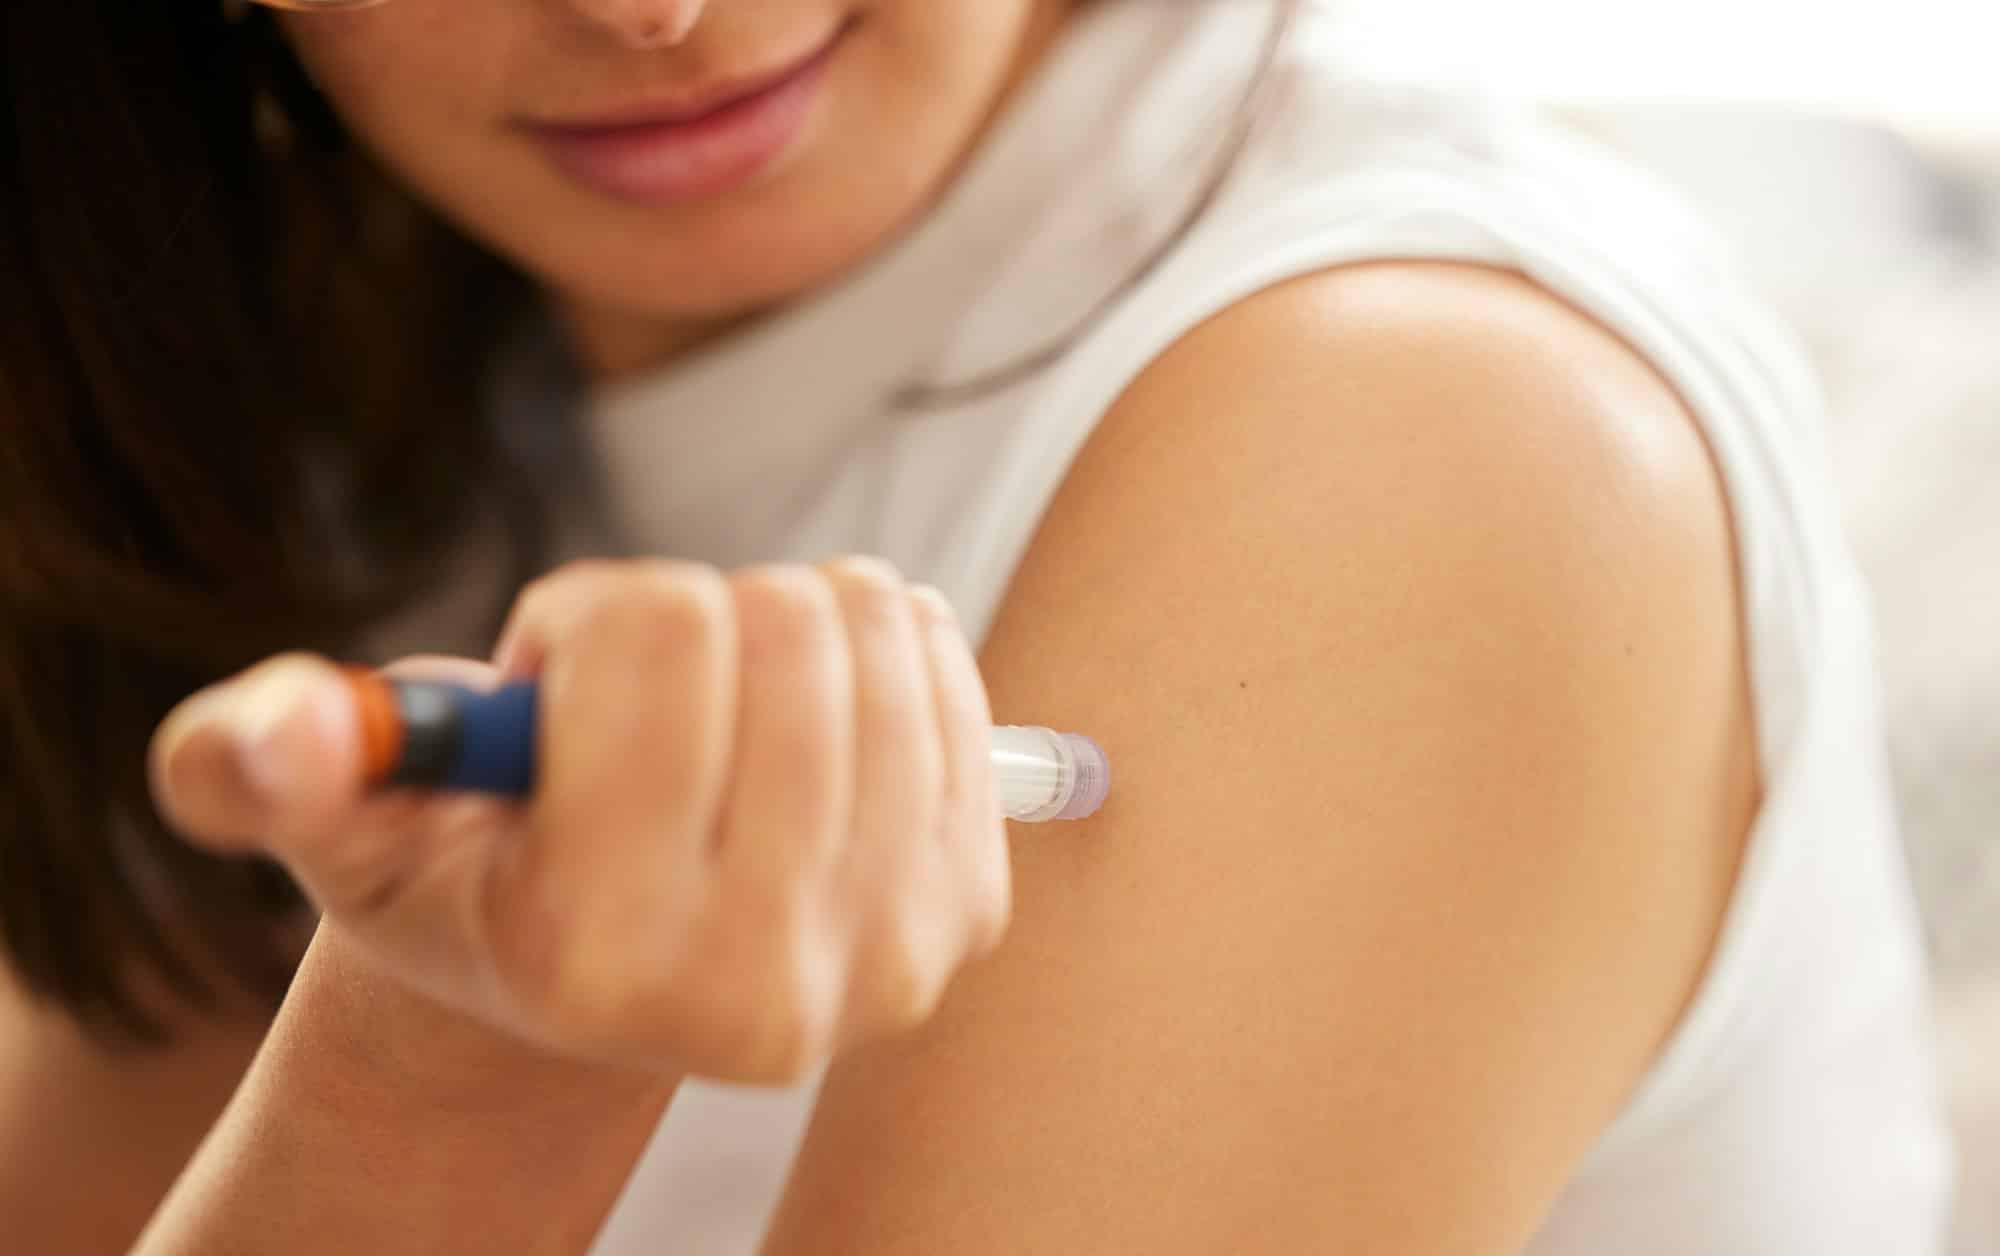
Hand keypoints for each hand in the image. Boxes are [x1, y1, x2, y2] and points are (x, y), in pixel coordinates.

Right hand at [148, 557, 1011, 1082]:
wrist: (618, 977)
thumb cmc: (477, 876)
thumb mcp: (344, 827)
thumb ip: (263, 772)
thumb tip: (273, 734)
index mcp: (593, 957)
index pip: (658, 633)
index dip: (591, 619)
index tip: (564, 690)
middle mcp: (760, 990)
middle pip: (783, 625)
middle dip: (696, 619)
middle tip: (652, 707)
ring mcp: (886, 958)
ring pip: (875, 631)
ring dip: (789, 623)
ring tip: (725, 713)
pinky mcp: (968, 915)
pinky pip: (948, 667)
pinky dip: (879, 646)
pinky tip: (814, 714)